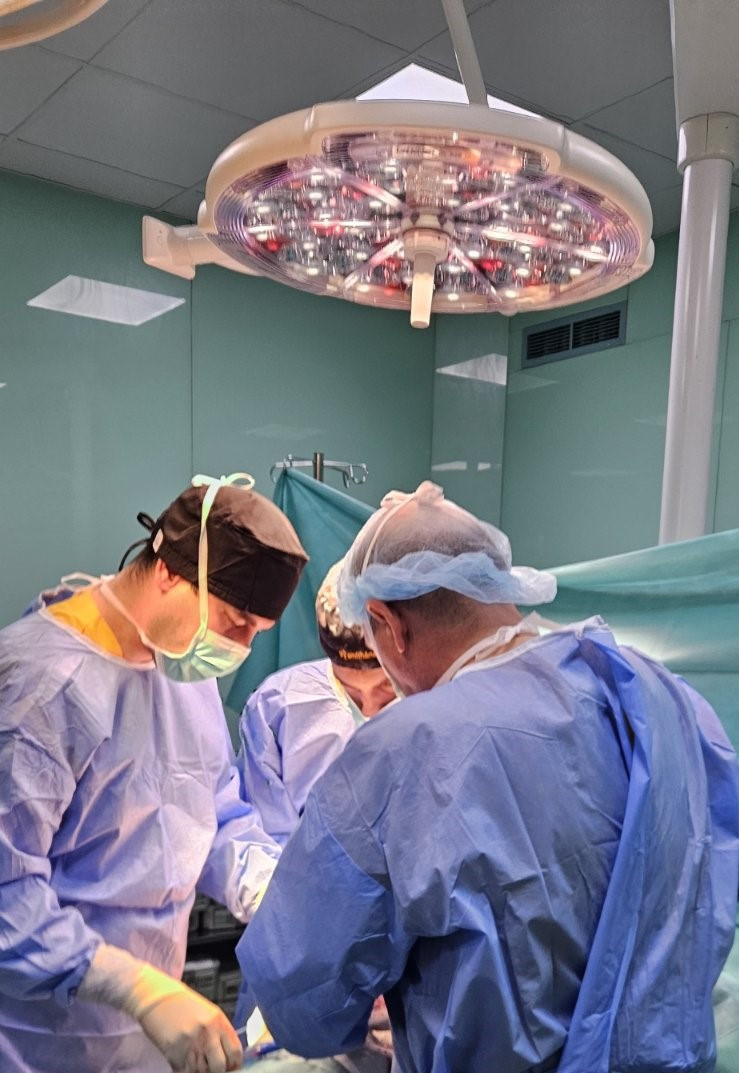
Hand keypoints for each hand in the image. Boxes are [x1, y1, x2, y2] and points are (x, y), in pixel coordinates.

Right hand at [78, 944, 242, 1072]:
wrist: (155, 997)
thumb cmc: (182, 1004)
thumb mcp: (207, 1012)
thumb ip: (219, 1032)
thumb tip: (227, 1055)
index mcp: (218, 1021)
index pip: (235, 1052)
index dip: (234, 1065)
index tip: (231, 1068)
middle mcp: (206, 1033)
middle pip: (220, 1066)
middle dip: (219, 1071)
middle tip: (213, 1069)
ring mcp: (190, 1045)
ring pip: (203, 1072)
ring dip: (202, 1072)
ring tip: (198, 1065)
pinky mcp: (174, 1055)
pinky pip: (186, 1072)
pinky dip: (188, 1072)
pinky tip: (186, 1065)